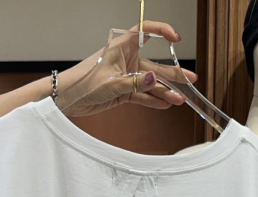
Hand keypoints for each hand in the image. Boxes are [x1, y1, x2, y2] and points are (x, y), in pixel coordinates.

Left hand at [58, 22, 198, 117]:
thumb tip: (155, 79)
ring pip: (150, 83)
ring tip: (180, 99)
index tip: (176, 38)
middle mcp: (126, 59)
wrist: (67, 98)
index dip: (161, 31)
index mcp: (122, 47)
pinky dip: (153, 101)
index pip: (145, 31)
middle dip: (173, 73)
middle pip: (155, 64)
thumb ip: (135, 83)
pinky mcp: (123, 91)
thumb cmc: (82, 82)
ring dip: (165, 92)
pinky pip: (142, 96)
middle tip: (189, 80)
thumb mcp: (111, 82)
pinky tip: (165, 104)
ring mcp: (126, 76)